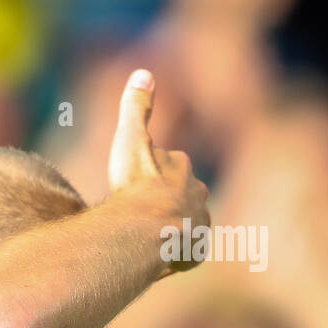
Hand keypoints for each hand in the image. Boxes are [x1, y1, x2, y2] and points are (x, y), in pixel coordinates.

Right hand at [107, 68, 209, 272]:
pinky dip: (173, 253)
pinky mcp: (194, 252)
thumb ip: (136, 108)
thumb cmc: (137, 185)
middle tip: (144, 209)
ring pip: (186, 223)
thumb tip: (143, 71)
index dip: (154, 170)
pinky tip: (156, 256)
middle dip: (168, 199)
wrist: (150, 231)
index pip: (170, 164)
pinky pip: (185, 251)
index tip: (138, 179)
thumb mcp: (130, 140)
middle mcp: (196, 194)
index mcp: (182, 168)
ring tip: (150, 236)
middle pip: (183, 193)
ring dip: (172, 228)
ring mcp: (197, 224)